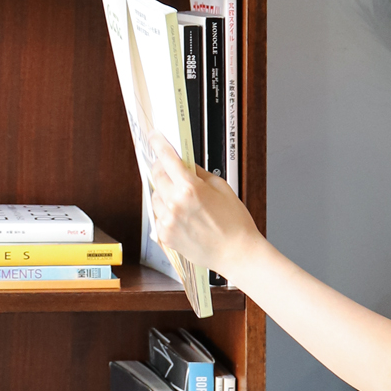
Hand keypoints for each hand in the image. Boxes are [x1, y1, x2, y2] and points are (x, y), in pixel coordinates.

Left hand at [148, 133, 261, 282]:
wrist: (236, 253)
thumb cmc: (234, 222)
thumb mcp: (221, 187)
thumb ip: (198, 173)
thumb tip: (184, 163)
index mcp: (190, 188)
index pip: (167, 158)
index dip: (158, 144)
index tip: (154, 137)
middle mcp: (174, 204)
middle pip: (156, 175)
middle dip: (161, 168)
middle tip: (170, 169)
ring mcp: (167, 221)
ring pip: (155, 196)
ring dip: (164, 192)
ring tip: (183, 200)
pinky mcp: (165, 235)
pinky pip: (158, 216)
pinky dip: (166, 212)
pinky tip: (182, 216)